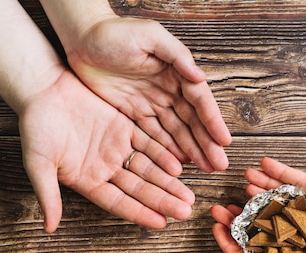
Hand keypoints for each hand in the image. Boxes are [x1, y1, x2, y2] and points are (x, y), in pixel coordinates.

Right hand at [18, 69, 195, 232]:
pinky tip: (180, 166)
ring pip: (148, 169)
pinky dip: (163, 154)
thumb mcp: (38, 163)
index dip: (140, 213)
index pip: (119, 202)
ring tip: (188, 196)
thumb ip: (48, 194)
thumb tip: (49, 229)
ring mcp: (117, 148)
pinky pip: (148, 143)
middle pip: (140, 188)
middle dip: (162, 200)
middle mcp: (106, 168)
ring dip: (168, 182)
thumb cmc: (35, 126)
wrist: (42, 87)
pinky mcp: (125, 127)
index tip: (161, 224)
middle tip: (186, 211)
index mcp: (87, 181)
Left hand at [66, 16, 230, 172]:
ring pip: (177, 131)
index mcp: (176, 71)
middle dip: (207, 143)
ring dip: (192, 150)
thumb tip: (200, 76)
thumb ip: (176, 55)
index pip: (199, 100)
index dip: (212, 121)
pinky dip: (167, 149)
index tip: (223, 141)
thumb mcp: (149, 35)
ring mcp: (152, 103)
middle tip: (220, 164)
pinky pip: (154, 135)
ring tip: (207, 168)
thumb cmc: (116, 31)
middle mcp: (169, 89)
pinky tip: (180, 163)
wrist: (81, 38)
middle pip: (192, 121)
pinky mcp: (134, 112)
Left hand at [210, 204, 305, 252]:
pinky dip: (281, 214)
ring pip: (268, 229)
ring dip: (254, 215)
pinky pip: (292, 227)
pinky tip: (274, 202)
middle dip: (234, 222)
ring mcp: (291, 252)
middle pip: (250, 239)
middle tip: (221, 207)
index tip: (216, 226)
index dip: (226, 242)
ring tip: (243, 198)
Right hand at [243, 157, 305, 252]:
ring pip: (285, 208)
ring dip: (267, 200)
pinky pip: (289, 229)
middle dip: (267, 183)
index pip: (302, 181)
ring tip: (247, 194)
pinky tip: (261, 222)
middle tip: (248, 175)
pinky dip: (274, 223)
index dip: (282, 172)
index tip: (264, 163)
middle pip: (289, 192)